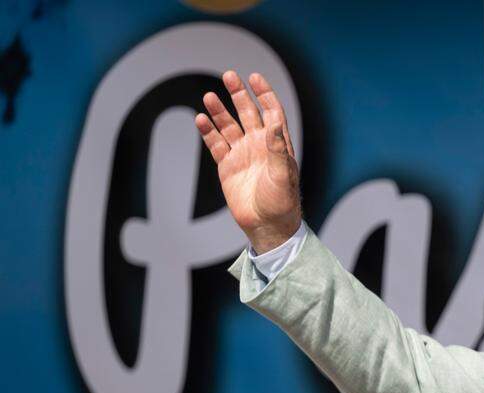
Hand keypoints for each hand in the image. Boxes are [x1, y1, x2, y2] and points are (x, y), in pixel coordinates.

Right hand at [195, 71, 300, 252]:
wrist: (266, 225)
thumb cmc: (281, 202)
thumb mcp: (283, 175)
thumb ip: (279, 149)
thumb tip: (275, 123)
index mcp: (278, 144)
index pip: (271, 112)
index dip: (264, 94)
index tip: (255, 78)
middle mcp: (259, 145)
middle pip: (248, 113)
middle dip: (239, 94)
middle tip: (229, 76)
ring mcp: (242, 154)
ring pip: (229, 125)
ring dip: (220, 111)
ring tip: (209, 96)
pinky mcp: (227, 166)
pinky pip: (215, 144)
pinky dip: (208, 131)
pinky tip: (200, 119)